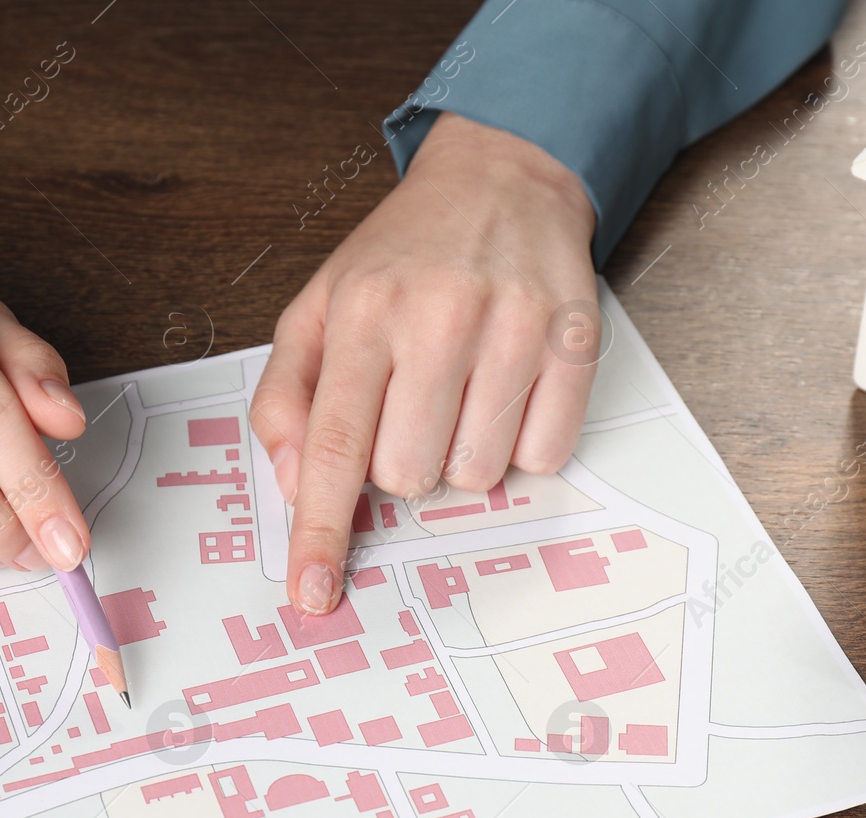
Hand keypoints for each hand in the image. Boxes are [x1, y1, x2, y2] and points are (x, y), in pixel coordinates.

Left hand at [251, 113, 597, 614]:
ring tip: (462, 393)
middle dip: (403, 466)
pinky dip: (521, 446)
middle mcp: (438, 316)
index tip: (314, 592)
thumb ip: (289, 395)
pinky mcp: (575, 341)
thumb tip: (294, 481)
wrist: (501, 177)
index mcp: (363, 311)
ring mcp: (514, 328)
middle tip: (412, 410)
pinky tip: (507, 393)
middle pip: (409, 475)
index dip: (320, 530)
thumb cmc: (404, 254)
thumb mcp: (320, 306)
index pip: (333, 447)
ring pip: (478, 474)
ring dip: (463, 456)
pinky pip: (544, 456)